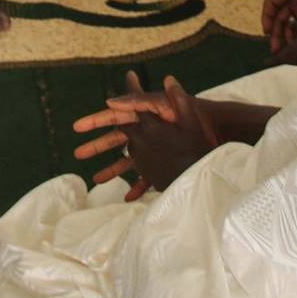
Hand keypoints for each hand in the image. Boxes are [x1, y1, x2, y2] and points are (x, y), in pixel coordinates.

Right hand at [72, 71, 217, 200]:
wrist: (220, 130)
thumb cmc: (194, 113)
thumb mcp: (164, 104)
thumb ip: (139, 101)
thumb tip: (109, 100)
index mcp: (144, 117)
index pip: (114, 118)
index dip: (95, 121)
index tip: (77, 126)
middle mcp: (147, 132)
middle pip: (116, 140)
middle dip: (97, 146)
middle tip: (77, 154)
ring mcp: (155, 149)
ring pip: (128, 161)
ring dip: (111, 170)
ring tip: (97, 180)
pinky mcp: (166, 164)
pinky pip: (147, 177)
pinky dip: (137, 186)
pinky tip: (128, 197)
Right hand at [263, 0, 296, 56]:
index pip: (273, 2)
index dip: (267, 16)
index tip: (267, 30)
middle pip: (277, 17)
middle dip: (274, 32)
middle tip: (274, 48)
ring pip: (285, 24)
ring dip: (281, 36)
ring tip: (281, 51)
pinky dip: (293, 36)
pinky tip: (294, 45)